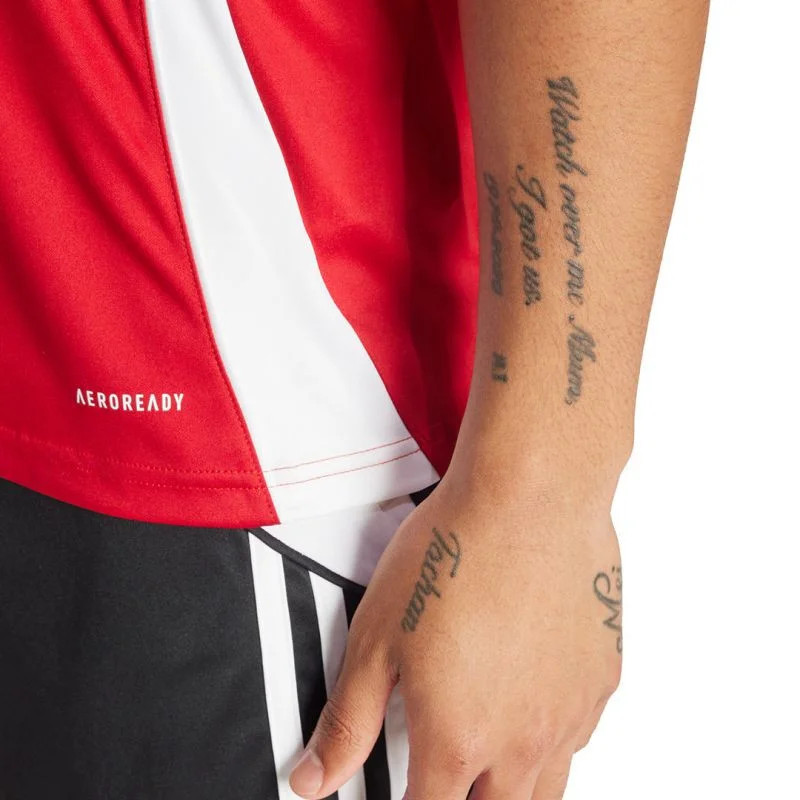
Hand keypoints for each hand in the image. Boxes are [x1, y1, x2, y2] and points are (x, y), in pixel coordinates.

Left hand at [289, 470, 622, 798]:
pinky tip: (533, 708)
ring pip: (547, 792)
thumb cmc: (455, 553)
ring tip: (488, 767)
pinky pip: (579, 738)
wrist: (531, 496)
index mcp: (458, 737)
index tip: (403, 796)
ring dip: (513, 790)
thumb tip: (313, 780)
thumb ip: (347, 720)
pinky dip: (551, 743)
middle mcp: (522, 739)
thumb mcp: (376, 638)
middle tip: (445, 780)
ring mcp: (570, 711)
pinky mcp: (602, 678)